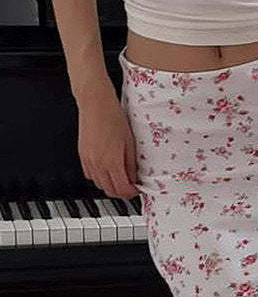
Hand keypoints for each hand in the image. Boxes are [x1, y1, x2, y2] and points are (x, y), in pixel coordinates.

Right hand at [77, 80, 140, 199]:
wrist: (95, 103)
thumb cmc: (113, 117)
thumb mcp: (130, 143)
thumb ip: (131, 165)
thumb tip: (134, 179)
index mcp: (112, 162)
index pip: (122, 190)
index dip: (131, 193)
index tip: (136, 189)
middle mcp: (98, 164)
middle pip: (110, 191)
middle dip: (121, 192)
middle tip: (130, 186)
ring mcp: (88, 161)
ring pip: (99, 185)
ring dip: (110, 185)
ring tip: (119, 177)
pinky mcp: (82, 156)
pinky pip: (90, 175)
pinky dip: (99, 178)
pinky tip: (107, 170)